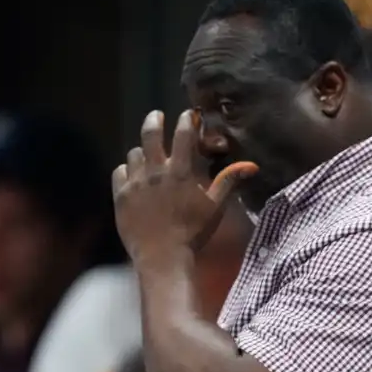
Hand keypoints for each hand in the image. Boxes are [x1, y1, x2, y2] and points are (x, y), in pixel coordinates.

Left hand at [113, 110, 257, 263]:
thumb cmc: (194, 233)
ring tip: (146, 155)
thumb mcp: (215, 207)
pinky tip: (133, 177)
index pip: (183, 135)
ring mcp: (135, 182)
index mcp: (180, 172)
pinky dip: (127, 171)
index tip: (189, 115)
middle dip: (155, 120)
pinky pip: (119, 172)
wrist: (163, 256)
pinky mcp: (120, 195)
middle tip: (158, 116)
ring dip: (142, 151)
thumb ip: (228, 182)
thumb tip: (251, 165)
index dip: (187, 121)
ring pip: (134, 153)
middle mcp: (155, 171)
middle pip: (150, 133)